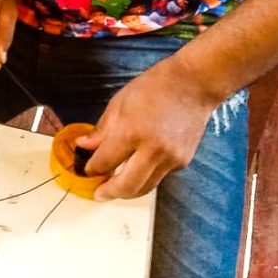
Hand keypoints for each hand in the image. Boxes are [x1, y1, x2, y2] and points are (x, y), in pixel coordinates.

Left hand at [75, 57, 219, 199]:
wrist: (193, 84)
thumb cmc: (154, 87)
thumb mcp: (119, 103)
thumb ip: (102, 129)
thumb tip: (84, 146)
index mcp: (131, 132)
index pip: (105, 162)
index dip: (92, 169)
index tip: (87, 169)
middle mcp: (152, 150)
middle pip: (126, 187)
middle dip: (109, 193)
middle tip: (99, 194)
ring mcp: (170, 158)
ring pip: (145, 188)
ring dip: (128, 191)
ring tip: (115, 187)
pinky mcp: (183, 162)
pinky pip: (159, 176)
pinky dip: (146, 175)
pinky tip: (140, 166)